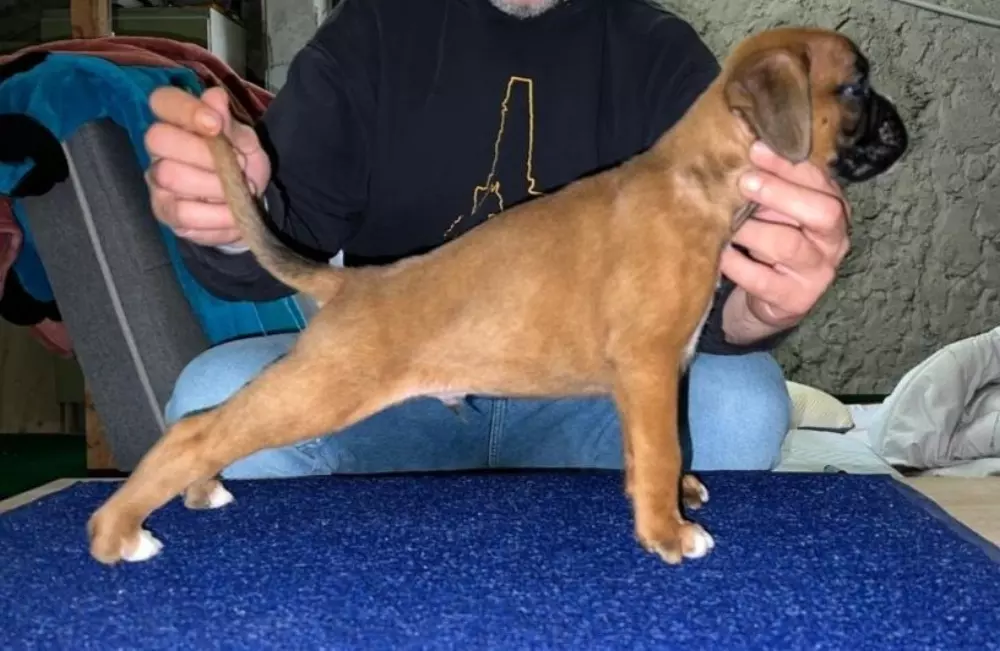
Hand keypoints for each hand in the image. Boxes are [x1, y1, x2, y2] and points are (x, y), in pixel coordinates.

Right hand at [144, 86, 270, 246]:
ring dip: (215, 186)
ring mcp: (156, 180)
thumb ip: (230, 124)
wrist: (248, 204)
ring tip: (239, 191)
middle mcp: (158, 148)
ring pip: (171, 176)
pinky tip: (232, 215)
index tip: (215, 124)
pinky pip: (183, 214)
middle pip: (158, 138)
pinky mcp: (164, 211)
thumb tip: (215, 98)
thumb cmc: (241, 164)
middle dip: (204, 153)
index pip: (163, 101)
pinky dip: (216, 216)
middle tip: (237, 165)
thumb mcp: (245, 142)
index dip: (186, 110)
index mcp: (176, 120)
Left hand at [720, 141, 849, 343]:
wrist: (768, 300)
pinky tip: (719, 253)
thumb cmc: (769, 243)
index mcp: (832, 208)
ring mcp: (818, 273)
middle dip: (780, 193)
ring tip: (725, 220)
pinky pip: (760, 279)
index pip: (819, 179)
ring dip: (750, 229)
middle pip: (821, 211)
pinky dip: (735, 263)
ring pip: (787, 245)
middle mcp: (834, 240)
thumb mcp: (774, 211)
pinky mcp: (795, 300)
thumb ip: (768, 184)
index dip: (787, 164)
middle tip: (743, 181)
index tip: (754, 148)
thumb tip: (736, 148)